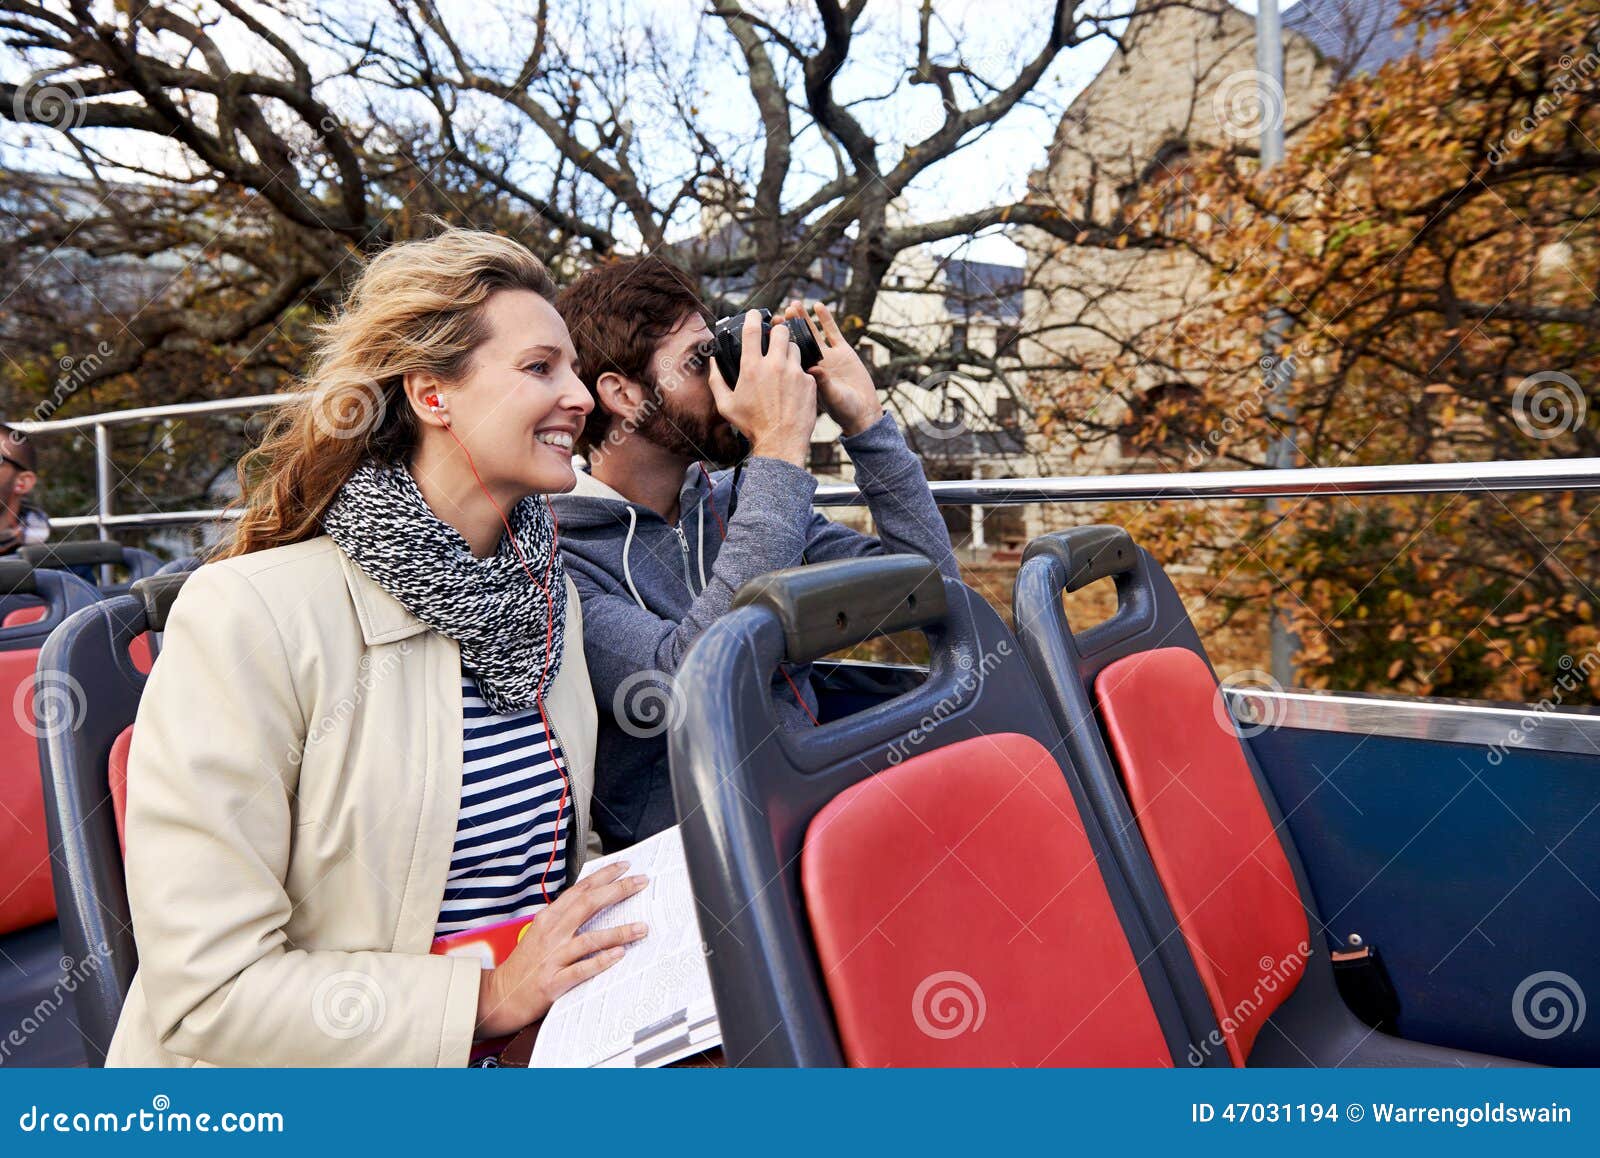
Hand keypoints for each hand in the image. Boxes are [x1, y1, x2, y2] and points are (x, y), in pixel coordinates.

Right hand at [474, 862, 649, 1038]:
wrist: (500, 996)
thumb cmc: (524, 965)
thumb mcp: (541, 933)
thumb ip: (564, 918)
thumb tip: (594, 903)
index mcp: (548, 918)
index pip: (579, 890)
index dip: (603, 876)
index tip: (624, 866)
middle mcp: (551, 934)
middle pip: (588, 904)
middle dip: (617, 890)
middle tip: (641, 882)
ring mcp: (552, 957)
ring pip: (590, 938)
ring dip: (619, 931)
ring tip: (642, 927)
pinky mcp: (554, 981)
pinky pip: (582, 969)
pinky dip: (601, 961)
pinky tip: (619, 955)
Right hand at [707, 308, 817, 465]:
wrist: (781, 442)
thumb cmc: (751, 425)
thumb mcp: (726, 405)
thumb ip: (717, 380)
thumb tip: (713, 363)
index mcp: (752, 367)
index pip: (753, 330)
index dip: (753, 317)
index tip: (754, 314)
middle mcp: (774, 365)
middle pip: (780, 331)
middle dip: (778, 332)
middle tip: (775, 340)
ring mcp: (794, 372)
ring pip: (795, 347)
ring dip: (789, 352)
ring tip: (784, 366)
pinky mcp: (809, 381)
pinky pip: (805, 368)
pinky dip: (799, 373)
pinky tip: (793, 387)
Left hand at [784, 300, 882, 436]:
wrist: (863, 412)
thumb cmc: (844, 411)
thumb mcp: (831, 398)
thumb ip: (823, 383)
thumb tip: (812, 369)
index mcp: (805, 375)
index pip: (788, 355)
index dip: (779, 342)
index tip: (769, 330)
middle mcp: (814, 363)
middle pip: (798, 340)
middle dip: (788, 327)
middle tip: (779, 314)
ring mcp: (828, 356)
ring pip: (813, 332)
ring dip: (804, 318)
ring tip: (794, 304)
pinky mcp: (844, 351)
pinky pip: (832, 332)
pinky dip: (826, 318)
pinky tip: (818, 305)